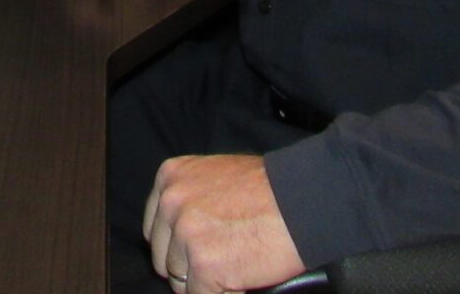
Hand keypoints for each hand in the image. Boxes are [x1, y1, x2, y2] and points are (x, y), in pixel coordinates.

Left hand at [143, 154, 304, 293]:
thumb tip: (179, 236)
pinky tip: (242, 279)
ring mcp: (186, 234)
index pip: (156, 229)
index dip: (177, 247)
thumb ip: (191, 201)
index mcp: (171, 178)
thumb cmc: (269, 189)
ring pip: (180, 281)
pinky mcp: (205, 265)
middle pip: (164, 257)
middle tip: (221, 261)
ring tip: (235, 267)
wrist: (302, 200)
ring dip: (206, 283)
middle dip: (190, 267)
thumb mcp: (215, 177)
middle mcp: (172, 203)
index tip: (196, 251)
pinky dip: (224, 293)